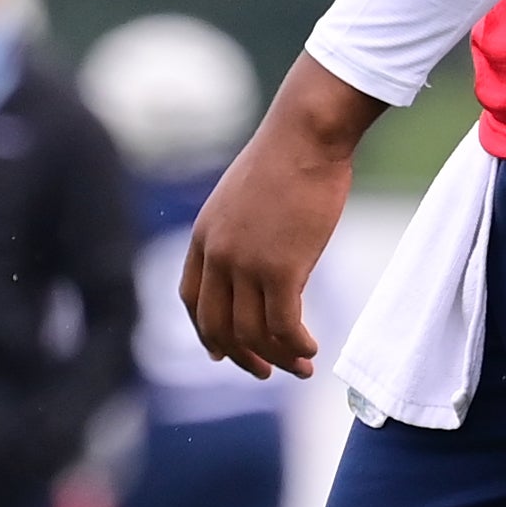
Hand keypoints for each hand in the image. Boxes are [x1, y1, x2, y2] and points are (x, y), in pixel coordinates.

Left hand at [182, 55, 379, 378]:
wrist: (306, 135)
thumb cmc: (289, 156)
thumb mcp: (247, 197)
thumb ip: (244, 230)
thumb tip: (263, 250)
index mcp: (204, 237)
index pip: (192, 300)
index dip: (206, 332)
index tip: (222, 352)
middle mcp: (217, 255)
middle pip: (217, 325)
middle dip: (240, 356)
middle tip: (264, 371)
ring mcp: (246, 263)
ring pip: (253, 332)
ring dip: (277, 358)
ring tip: (302, 367)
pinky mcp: (281, 268)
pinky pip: (284, 324)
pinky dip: (297, 345)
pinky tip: (313, 349)